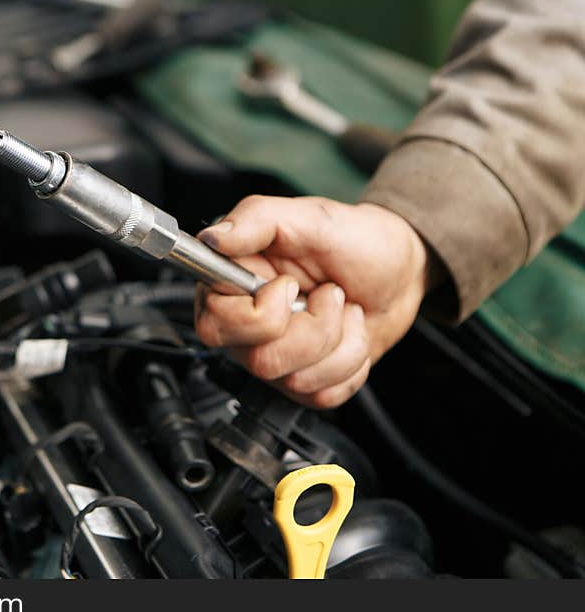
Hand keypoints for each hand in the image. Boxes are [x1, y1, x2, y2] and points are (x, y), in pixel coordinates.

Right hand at [194, 196, 438, 407]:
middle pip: (261, 361)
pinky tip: (349, 333)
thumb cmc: (352, 240)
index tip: (290, 286)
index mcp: (232, 287)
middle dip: (315, 328)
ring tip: (343, 308)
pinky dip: (352, 362)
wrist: (398, 270)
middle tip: (328, 294)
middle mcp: (246, 328)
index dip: (261, 315)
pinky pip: (322, 394)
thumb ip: (255, 218)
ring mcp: (274, 358)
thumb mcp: (307, 217)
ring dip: (339, 340)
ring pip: (296, 380)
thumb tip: (214, 237)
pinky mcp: (304, 382)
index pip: (215, 326)